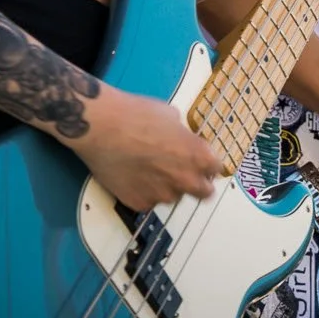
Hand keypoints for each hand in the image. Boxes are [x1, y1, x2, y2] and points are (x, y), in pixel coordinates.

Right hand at [73, 86, 223, 212]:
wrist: (101, 127)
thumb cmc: (137, 113)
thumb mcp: (171, 115)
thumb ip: (183, 135)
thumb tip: (181, 139)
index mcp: (199, 155)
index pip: (216, 169)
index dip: (208, 164)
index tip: (201, 162)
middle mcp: (185, 180)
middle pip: (204, 193)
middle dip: (197, 184)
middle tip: (182, 172)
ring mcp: (162, 195)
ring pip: (172, 196)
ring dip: (167, 186)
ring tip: (147, 168)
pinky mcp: (139, 204)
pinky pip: (148, 201)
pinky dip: (144, 191)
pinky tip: (131, 175)